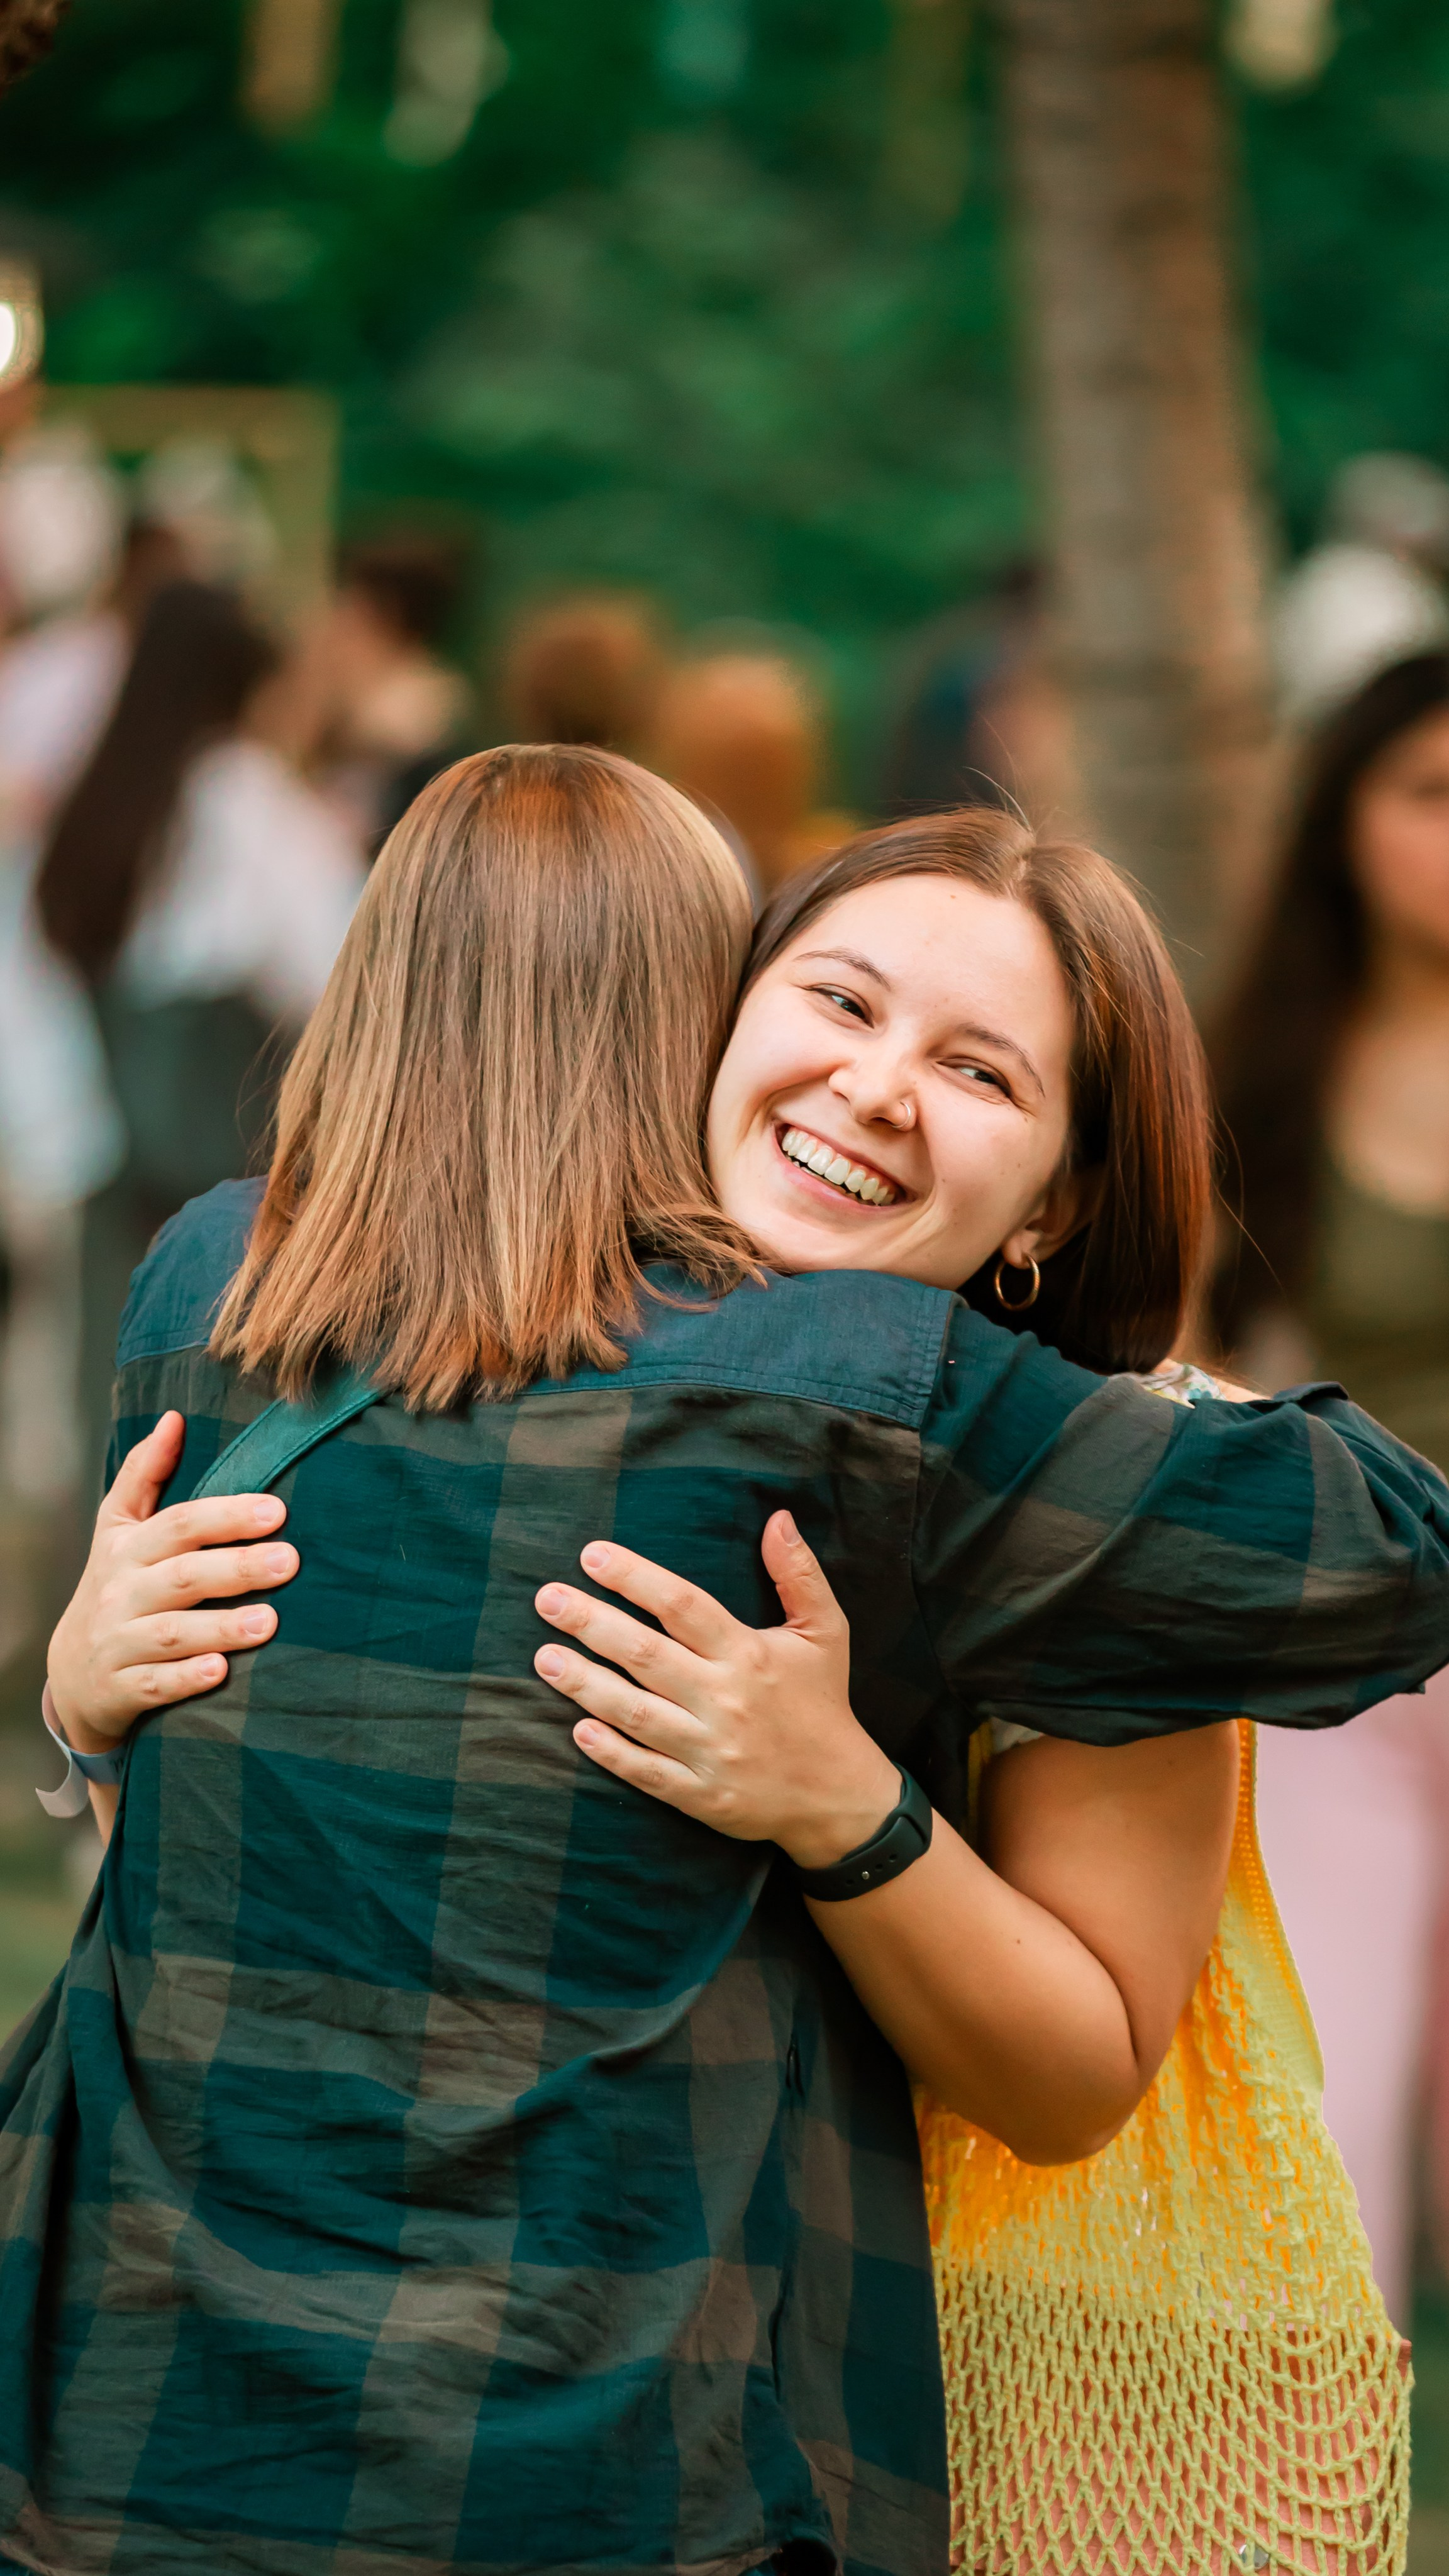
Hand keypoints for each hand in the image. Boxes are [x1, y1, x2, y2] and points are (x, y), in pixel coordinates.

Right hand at [47, 1411, 298, 1755]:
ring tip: (271, 1622)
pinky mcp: (122, 1688)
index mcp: (129, 1549)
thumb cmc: (115, 1585)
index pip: (179, 1525)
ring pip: (171, 1633)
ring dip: (220, 1628)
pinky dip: (186, 1679)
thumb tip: (173, 1418)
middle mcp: (122, 1593)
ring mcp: (120, 1642)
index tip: (277, 1511)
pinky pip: (155, 1684)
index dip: (225, 1516)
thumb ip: (144, 1473)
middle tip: (291, 1562)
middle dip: (237, 1568)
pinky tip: (221, 1672)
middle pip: (182, 1576)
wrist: (74, 1672)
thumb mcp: (119, 1528)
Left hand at [532, 1512, 899, 1867]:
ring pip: (636, 1713)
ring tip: (543, 1657)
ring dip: (585, 1684)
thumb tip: (778, 1518)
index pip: (682, 1605)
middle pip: (646, 1654)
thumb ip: (798, 1574)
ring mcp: (711, 1751)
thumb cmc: (823, 1703)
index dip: (634, 1577)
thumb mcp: (826, 1632)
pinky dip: (611, 1752)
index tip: (590, 1555)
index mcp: (750, 1654)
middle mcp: (726, 1700)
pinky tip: (577, 1729)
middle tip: (547, 1599)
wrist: (841, 1796)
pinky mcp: (702, 1796)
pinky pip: (646, 1772)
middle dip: (591, 1623)